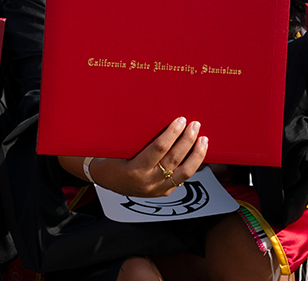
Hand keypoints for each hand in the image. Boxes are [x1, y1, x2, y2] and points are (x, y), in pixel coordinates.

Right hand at [60, 117, 207, 197]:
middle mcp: (147, 182)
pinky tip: (196, 154)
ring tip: (203, 140)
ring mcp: (157, 189)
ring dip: (196, 155)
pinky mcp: (163, 192)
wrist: (104, 179)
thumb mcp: (118, 148)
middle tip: (194, 125)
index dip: (172, 133)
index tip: (180, 120)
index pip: (158, 149)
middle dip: (187, 140)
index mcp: (134, 170)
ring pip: (184, 172)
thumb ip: (136, 138)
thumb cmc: (109, 159)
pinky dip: (191, 165)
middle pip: (174, 159)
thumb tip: (153, 115)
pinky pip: (182, 179)